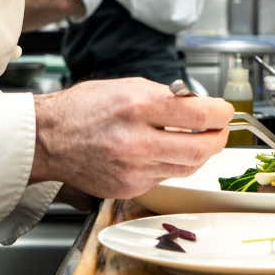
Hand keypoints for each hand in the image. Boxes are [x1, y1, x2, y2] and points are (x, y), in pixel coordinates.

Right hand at [29, 78, 232, 198]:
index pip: (199, 115)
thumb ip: (165, 97)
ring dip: (199, 153)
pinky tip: (160, 152)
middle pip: (201, 149)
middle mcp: (138, 142)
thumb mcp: (127, 87)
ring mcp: (134, 170)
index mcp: (139, 107)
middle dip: (219, 139)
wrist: (49, 139)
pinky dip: (170, 164)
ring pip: (187, 167)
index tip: (225, 111)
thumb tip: (197, 106)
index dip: (221, 114)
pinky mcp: (129, 188)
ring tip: (196, 140)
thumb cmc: (83, 109)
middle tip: (220, 130)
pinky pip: (164, 177)